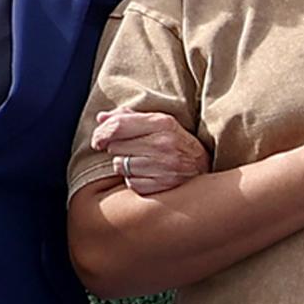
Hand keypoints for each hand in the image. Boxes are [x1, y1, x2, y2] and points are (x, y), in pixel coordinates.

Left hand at [82, 100, 207, 197]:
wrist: (205, 167)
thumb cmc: (176, 142)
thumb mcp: (158, 123)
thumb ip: (129, 118)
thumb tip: (101, 118)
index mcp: (162, 123)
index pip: (118, 126)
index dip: (101, 133)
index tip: (98, 141)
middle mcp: (164, 144)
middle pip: (115, 147)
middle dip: (117, 149)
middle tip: (130, 150)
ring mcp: (165, 166)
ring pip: (120, 166)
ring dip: (125, 166)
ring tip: (141, 162)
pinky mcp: (164, 185)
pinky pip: (131, 183)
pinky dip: (135, 180)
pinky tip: (147, 175)